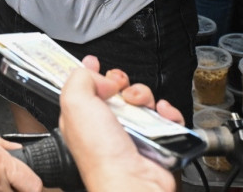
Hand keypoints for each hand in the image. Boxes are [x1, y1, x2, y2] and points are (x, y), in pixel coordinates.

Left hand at [59, 56, 179, 191]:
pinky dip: (167, 113)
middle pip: (117, 90)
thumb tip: (100, 75)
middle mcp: (106, 126)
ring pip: (142, 100)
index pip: (84, 87)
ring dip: (144, 96)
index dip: (91, 72)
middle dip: (121, 82)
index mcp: (82, 118)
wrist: (132, 181)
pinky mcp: (156, 141)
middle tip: (119, 88)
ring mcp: (133, 134)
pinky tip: (161, 114)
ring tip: (139, 105)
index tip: (95, 63)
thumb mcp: (74, 103)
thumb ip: (80, 78)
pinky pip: (166, 118)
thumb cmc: (100, 154)